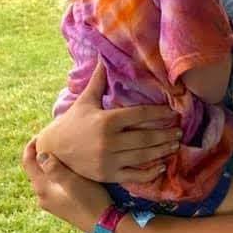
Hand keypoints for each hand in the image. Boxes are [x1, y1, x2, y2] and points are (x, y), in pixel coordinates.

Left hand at [21, 137, 114, 232]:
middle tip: (53, 139)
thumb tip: (41, 154)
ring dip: (50, 164)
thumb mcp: (73, 182)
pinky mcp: (61, 205)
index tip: (41, 134)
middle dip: (41, 154)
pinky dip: (56, 173)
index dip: (31, 147)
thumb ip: (55, 168)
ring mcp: (51, 202)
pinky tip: (69, 169)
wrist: (104, 224)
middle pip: (35, 170)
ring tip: (62, 151)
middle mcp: (42, 196)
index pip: (28, 163)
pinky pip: (53, 184)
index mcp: (42, 188)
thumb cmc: (90, 201)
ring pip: (45, 177)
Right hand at [38, 61, 180, 182]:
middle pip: (146, 137)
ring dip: (162, 151)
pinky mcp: (107, 175)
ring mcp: (108, 160)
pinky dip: (150, 173)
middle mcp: (108, 141)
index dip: (160, 113)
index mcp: (106, 121)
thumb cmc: (72, 122)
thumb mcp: (85, 100)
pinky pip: (134, 176)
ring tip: (175, 145)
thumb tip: (103, 56)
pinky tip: (162, 166)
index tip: (173, 113)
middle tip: (180, 131)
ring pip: (143, 156)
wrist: (52, 150)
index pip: (140, 115)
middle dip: (166, 134)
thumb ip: (99, 81)